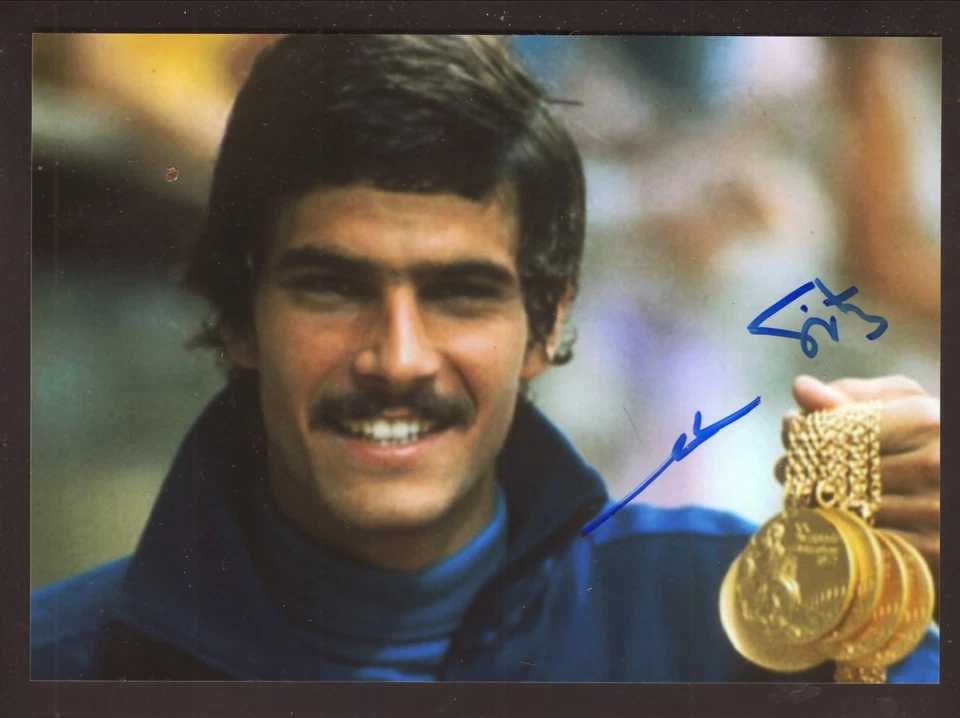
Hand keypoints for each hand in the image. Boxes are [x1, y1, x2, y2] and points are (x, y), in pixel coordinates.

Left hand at [775, 375, 939, 622]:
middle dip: (800, 469)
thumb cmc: (935, 442)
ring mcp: (935, 511)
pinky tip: (828, 523)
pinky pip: (860, 542)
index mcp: (927, 420)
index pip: (839, 429)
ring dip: (809, 503)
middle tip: (784, 469)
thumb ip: (854, 396)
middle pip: (836, 469)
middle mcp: (934, 465)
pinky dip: (836, 533)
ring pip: (843, 508)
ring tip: (800, 494)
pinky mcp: (931, 552)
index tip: (790, 434)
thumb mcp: (907, 407)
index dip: (807, 432)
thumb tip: (800, 387)